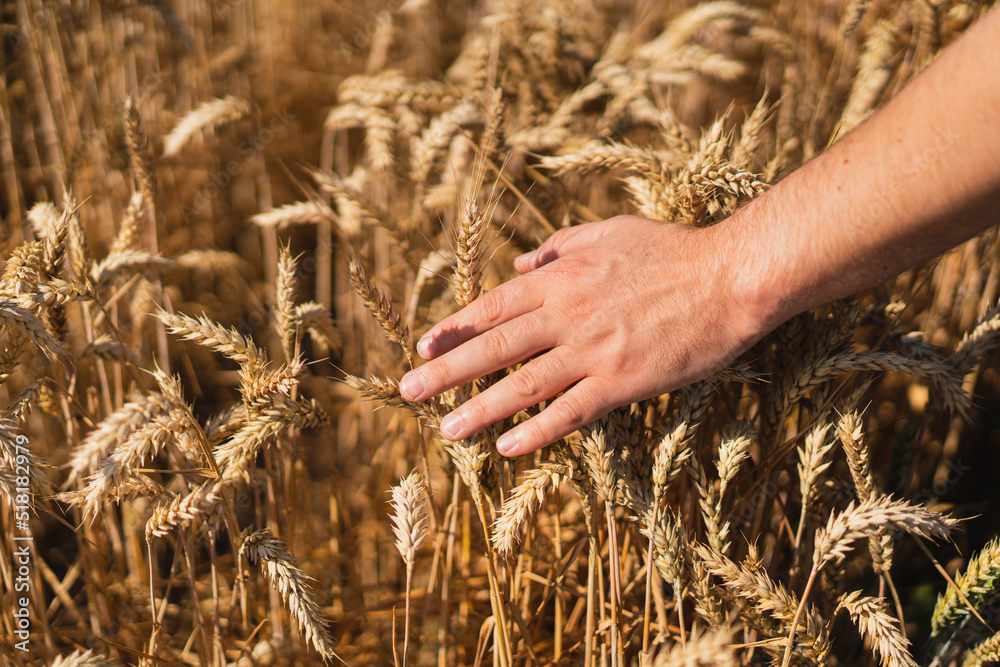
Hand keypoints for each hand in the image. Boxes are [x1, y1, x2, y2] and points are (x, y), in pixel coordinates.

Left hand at [399, 215, 765, 456]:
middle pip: (495, 347)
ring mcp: (593, 351)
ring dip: (480, 409)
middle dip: (447, 372)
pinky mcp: (622, 382)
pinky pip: (570, 413)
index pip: (494, 306)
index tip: (423, 347)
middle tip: (408, 392)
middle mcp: (568, 315)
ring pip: (523, 384)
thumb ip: (562, 247)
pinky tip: (508, 448)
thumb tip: (523, 264)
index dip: (455, 328)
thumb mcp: (611, 232)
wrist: (730, 276)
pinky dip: (537, 432)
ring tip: (446, 429)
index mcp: (563, 278)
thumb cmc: (673, 251)